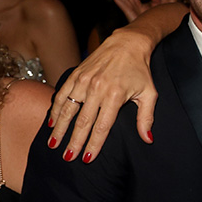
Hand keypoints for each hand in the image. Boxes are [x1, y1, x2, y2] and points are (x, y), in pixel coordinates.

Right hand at [47, 26, 157, 161]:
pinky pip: (62, 94)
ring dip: (59, 128)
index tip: (87, 158)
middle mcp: (97, 89)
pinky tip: (51, 122)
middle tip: (67, 158)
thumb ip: (146, 118)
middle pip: (83, 121)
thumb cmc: (140, 71)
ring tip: (53, 144)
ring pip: (68, 109)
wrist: (127, 43)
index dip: (94, 144)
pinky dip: (55, 109)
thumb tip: (147, 140)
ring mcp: (84, 81)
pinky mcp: (75, 74)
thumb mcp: (149, 94)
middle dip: (74, 141)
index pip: (102, 126)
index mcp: (116, 96)